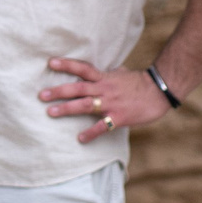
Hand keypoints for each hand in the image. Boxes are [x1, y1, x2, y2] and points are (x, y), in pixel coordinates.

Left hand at [41, 57, 167, 142]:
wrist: (159, 92)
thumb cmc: (140, 82)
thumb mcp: (122, 73)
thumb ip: (110, 73)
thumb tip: (106, 70)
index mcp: (104, 77)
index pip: (82, 68)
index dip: (67, 65)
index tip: (50, 63)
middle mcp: (104, 89)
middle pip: (78, 88)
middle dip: (59, 91)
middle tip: (42, 95)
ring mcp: (110, 103)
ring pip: (84, 105)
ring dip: (66, 109)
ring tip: (50, 112)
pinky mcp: (118, 117)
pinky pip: (101, 127)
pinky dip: (90, 133)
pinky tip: (80, 139)